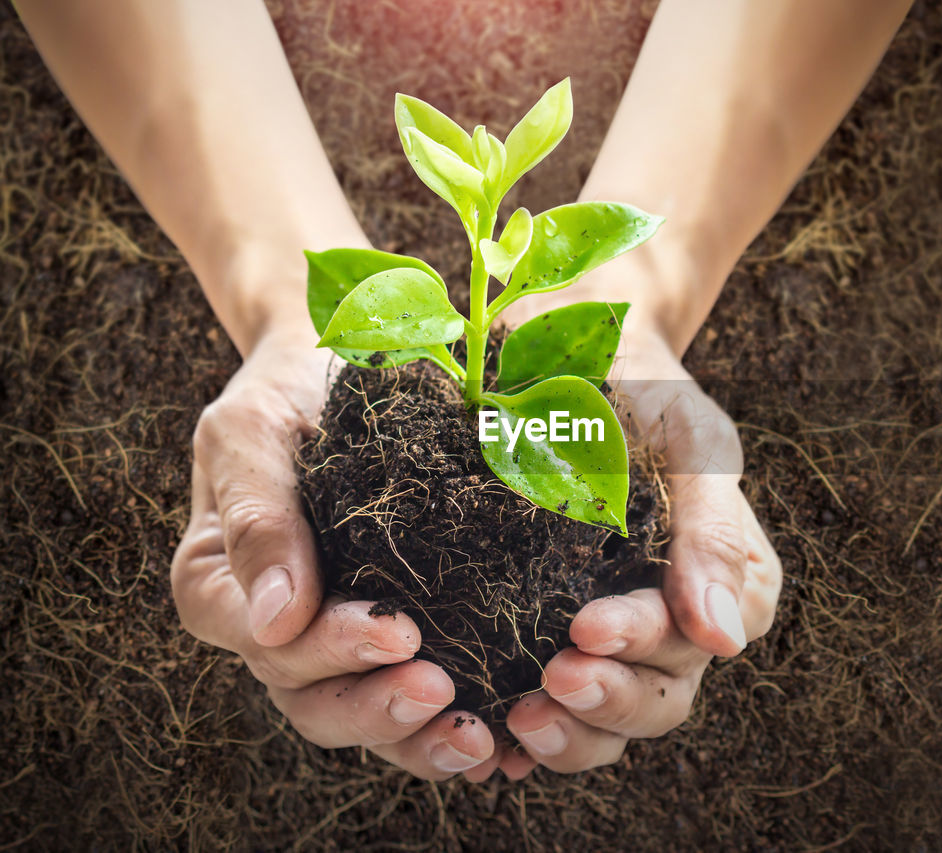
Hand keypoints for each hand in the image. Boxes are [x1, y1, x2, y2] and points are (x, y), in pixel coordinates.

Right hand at [170, 331, 507, 779]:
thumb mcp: (253, 432)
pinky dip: (447, 728)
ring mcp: (337, 641)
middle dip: (375, 707)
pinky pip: (414, 700)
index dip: (328, 650)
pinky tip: (500, 743)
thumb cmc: (290, 391)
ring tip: (475, 736)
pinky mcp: (399, 638)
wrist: (350, 365)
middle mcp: (278, 630)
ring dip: (415, 738)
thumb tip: (276, 619)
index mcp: (225, 587)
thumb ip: (255, 515)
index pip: (267, 643)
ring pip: (365, 715)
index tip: (397, 632)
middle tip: (439, 689)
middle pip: (313, 701)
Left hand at [496, 319, 782, 771]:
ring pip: (604, 725)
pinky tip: (484, 736)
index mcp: (721, 580)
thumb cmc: (639, 387)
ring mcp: (611, 640)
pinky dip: (520, 740)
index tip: (586, 625)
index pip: (695, 642)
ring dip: (567, 734)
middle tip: (551, 679)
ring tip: (515, 718)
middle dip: (607, 700)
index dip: (644, 646)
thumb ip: (715, 532)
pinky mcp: (544, 640)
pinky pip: (545, 712)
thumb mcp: (690, 438)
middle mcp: (672, 624)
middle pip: (656, 702)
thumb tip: (725, 645)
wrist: (562, 348)